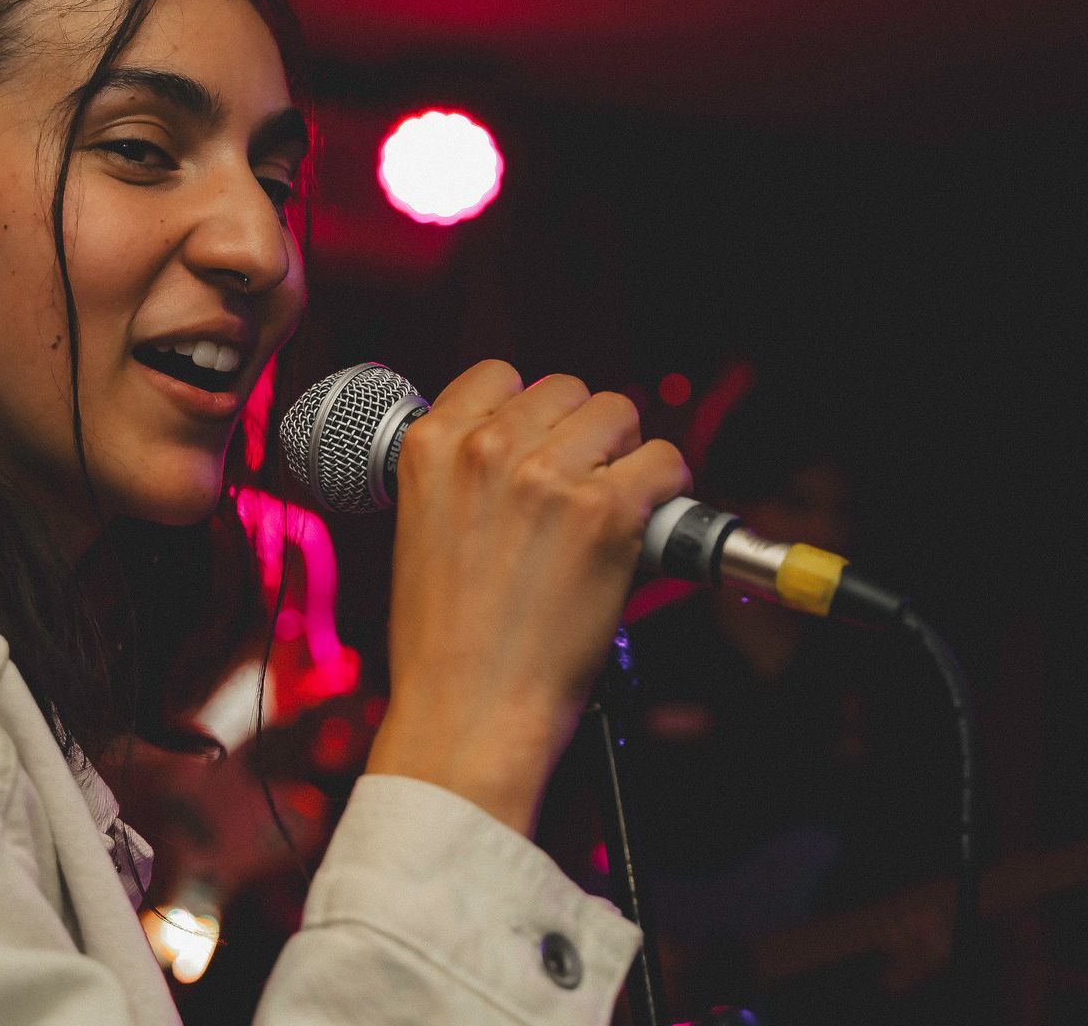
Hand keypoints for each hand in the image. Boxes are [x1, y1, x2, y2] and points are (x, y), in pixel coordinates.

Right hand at [364, 361, 688, 834]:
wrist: (467, 712)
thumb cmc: (443, 642)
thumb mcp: (422, 530)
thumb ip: (464, 477)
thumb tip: (526, 451)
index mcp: (428, 445)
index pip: (498, 375)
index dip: (528, 411)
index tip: (539, 445)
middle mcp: (487, 447)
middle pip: (567, 390)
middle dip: (581, 434)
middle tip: (580, 489)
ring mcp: (549, 475)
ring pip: (619, 413)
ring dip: (624, 455)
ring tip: (612, 507)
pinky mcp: (607, 511)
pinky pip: (664, 461)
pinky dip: (666, 489)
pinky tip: (645, 526)